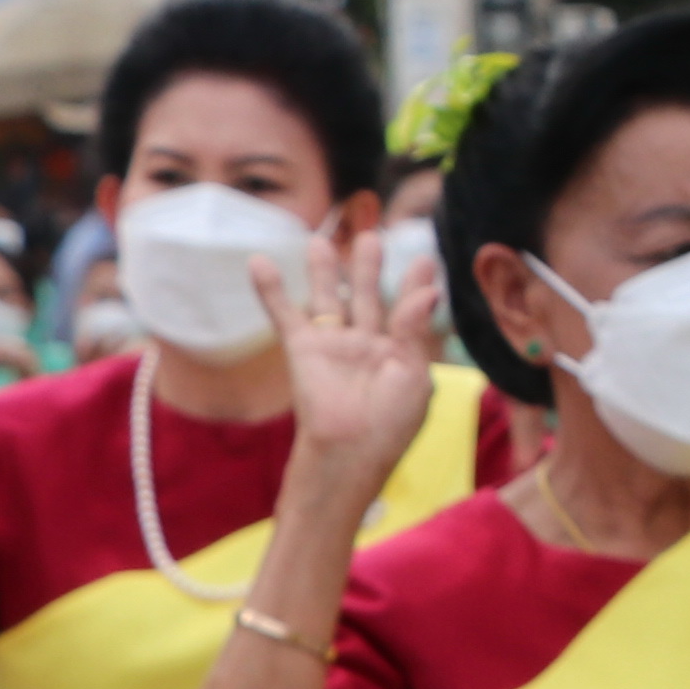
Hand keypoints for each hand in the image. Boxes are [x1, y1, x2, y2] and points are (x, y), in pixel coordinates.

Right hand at [267, 224, 442, 488]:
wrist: (348, 452)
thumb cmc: (389, 424)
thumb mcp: (414, 376)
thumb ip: (414, 329)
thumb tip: (431, 291)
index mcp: (400, 355)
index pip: (408, 311)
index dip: (414, 286)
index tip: (423, 260)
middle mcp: (366, 347)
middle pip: (367, 297)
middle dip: (368, 267)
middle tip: (370, 236)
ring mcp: (334, 346)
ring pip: (328, 298)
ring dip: (325, 270)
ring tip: (321, 240)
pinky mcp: (303, 349)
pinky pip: (284, 313)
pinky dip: (270, 289)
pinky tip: (259, 261)